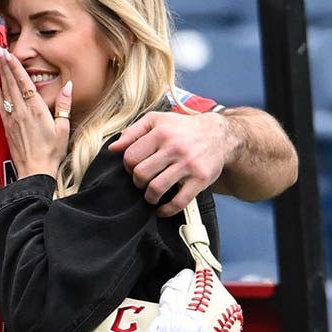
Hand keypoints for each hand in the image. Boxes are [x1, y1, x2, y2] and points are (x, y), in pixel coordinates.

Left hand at [0, 44, 71, 178]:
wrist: (35, 171)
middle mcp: (22, 111)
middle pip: (12, 82)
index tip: (9, 52)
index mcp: (37, 109)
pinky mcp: (7, 126)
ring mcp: (13, 118)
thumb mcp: (63, 128)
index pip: (24, 82)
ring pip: (5, 90)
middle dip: (5, 64)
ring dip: (1, 73)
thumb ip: (63, 105)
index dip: (16, 66)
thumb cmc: (52, 151)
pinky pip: (0, 105)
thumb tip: (68, 85)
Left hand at [107, 110, 234, 214]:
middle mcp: (174, 148)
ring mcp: (188, 165)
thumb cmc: (182, 128)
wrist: (218, 134)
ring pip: (156, 189)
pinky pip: (179, 201)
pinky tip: (162, 209)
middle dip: (137, 182)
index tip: (134, 169)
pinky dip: (166, 210)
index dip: (128, 167)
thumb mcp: (157, 120)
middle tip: (142, 182)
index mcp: (160, 133)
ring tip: (151, 195)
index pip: (131, 157)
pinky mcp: (200, 179)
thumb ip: (133, 132)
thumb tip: (113, 148)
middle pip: (141, 174)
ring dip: (149, 197)